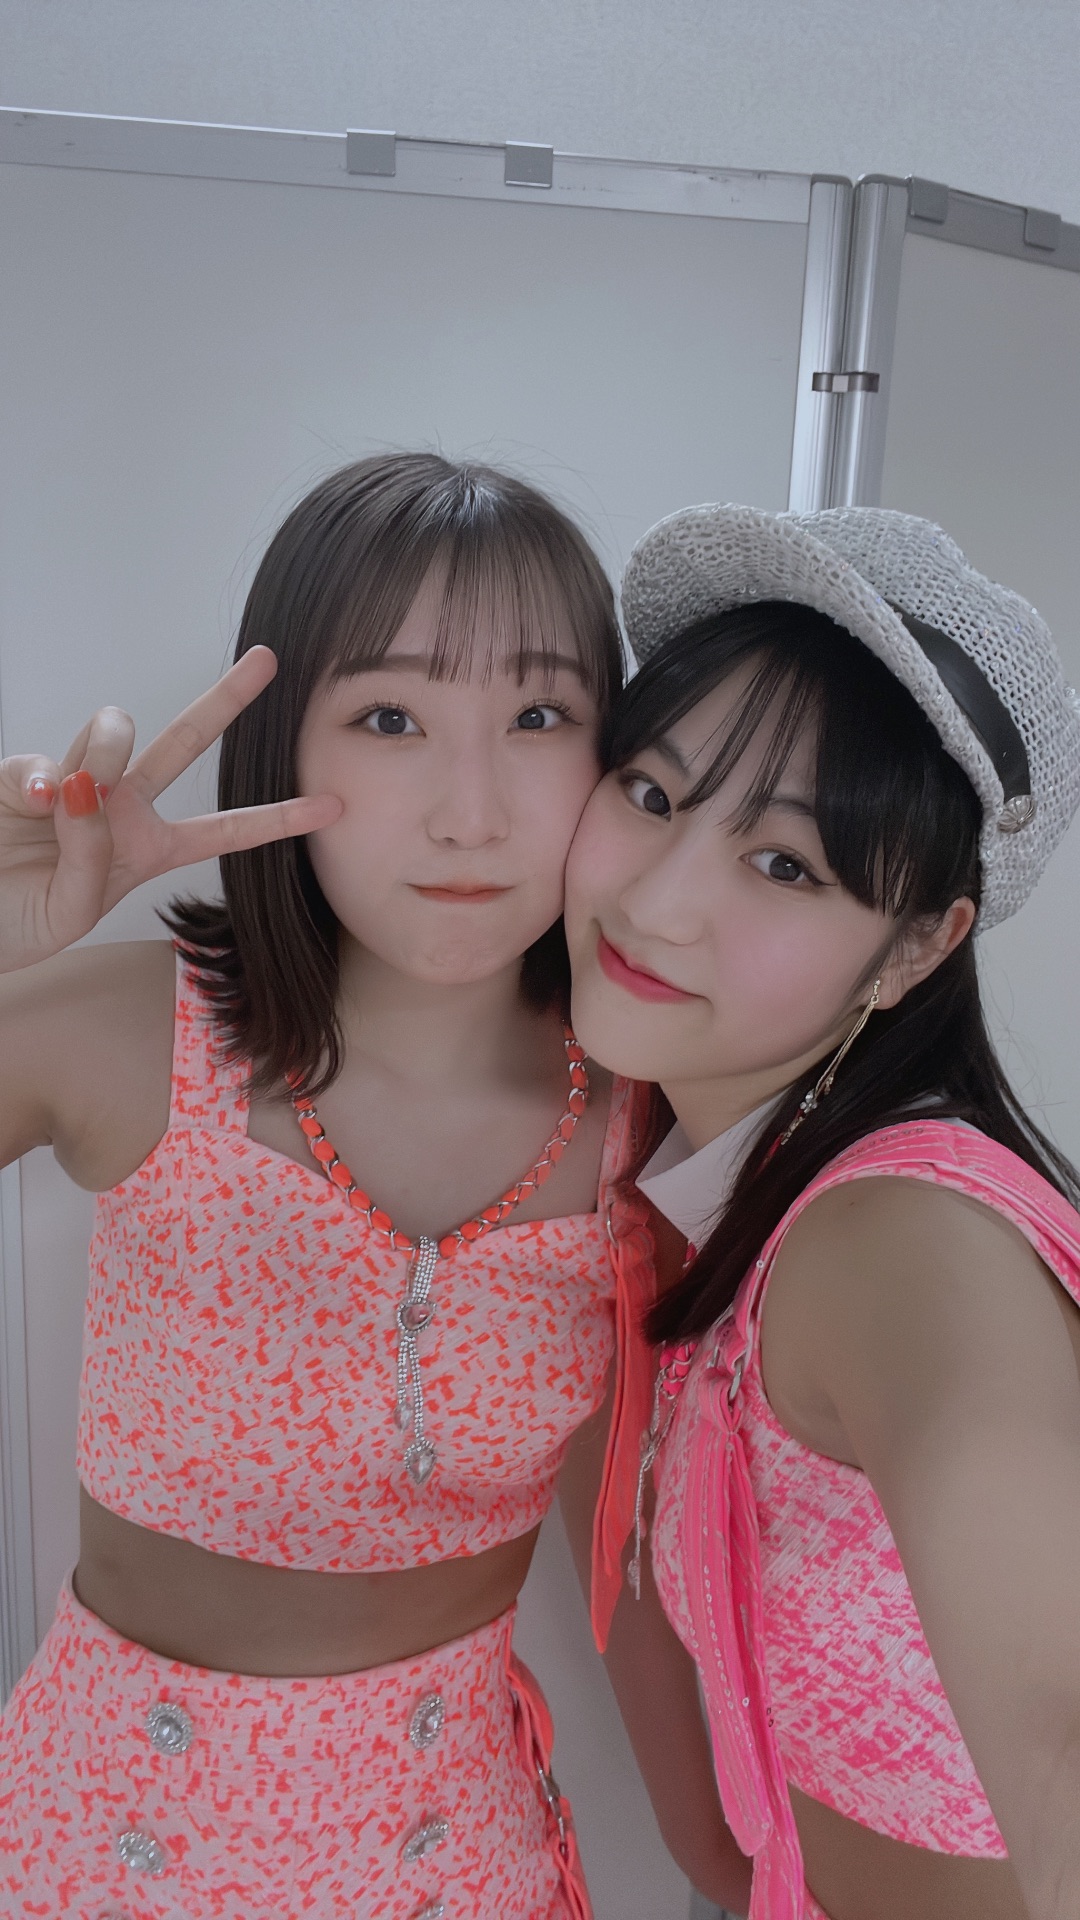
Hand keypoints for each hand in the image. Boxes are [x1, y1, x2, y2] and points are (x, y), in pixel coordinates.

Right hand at [0, 646, 340, 972]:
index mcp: (151, 849)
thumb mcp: (72, 910)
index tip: (334, 805)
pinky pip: (46, 761)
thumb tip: (81, 784)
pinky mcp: (26, 776)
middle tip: (267, 660)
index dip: (279, 818)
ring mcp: (75, 783)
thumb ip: (89, 853)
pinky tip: (38, 801)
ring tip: (67, 802)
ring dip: (106, 752)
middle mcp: (121, 806)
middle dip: (226, 700)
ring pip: (113, 736)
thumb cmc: (20, 924)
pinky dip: (43, 780)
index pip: (226, 831)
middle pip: (185, 743)